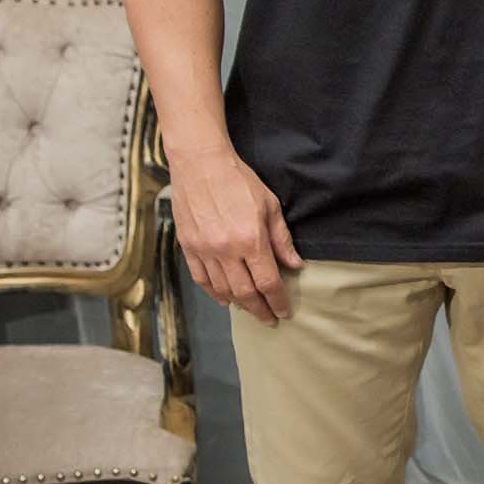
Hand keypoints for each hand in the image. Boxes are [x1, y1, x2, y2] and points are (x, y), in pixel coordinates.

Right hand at [165, 142, 303, 324]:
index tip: (284, 312)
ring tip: (250, 309)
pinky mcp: (188, 247)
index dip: (278, 301)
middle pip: (245, 293)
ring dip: (238, 304)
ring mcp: (204, 251)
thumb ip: (281, 239)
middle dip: (260, 310)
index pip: (268, 282)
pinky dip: (213, 293)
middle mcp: (226, 250)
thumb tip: (295, 265)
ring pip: (222, 290)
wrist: (200, 163)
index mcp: (251, 240)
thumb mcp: (269, 205)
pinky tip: (224, 299)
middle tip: (269, 320)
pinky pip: (201, 279)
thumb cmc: (238, 181)